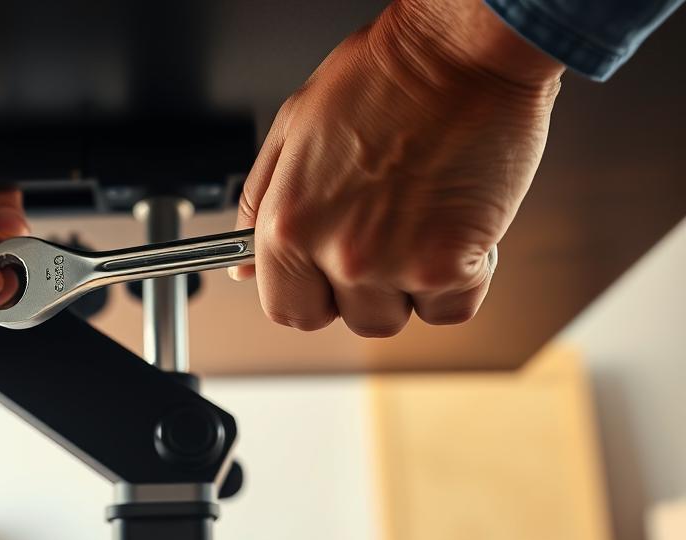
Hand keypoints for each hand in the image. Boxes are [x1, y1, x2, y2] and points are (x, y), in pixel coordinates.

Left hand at [233, 0, 564, 335]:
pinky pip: (452, 309)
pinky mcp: (452, 264)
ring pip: (397, 319)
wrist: (462, 51)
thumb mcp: (292, 129)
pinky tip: (454, 231)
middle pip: (346, 320)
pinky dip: (460, 281)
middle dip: (363, 291)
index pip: (287, 308)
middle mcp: (338, 252)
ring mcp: (395, 263)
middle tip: (382, 237)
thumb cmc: (384, 76)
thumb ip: (260, 205)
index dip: (310, 294)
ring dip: (410, 287)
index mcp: (288, 224)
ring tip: (418, 226)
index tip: (325, 279)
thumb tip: (245, 267)